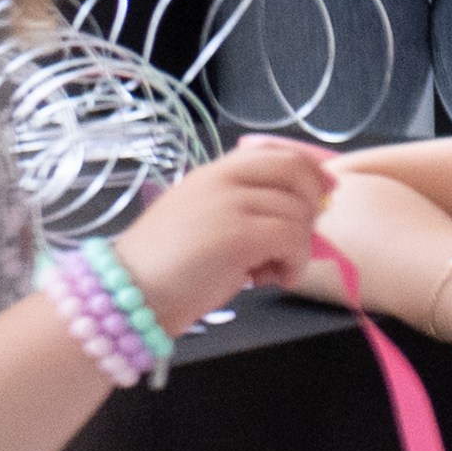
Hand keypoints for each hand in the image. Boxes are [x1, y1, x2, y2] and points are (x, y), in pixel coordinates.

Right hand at [116, 137, 337, 326]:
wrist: (124, 298)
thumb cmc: (162, 269)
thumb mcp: (202, 221)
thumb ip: (242, 205)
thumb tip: (300, 208)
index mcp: (212, 172)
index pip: (277, 152)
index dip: (311, 168)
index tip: (326, 191)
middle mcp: (222, 179)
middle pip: (295, 171)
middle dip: (312, 202)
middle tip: (299, 239)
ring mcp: (230, 204)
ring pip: (298, 212)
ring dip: (298, 247)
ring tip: (269, 272)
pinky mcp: (238, 235)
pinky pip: (293, 239)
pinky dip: (295, 263)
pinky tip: (273, 280)